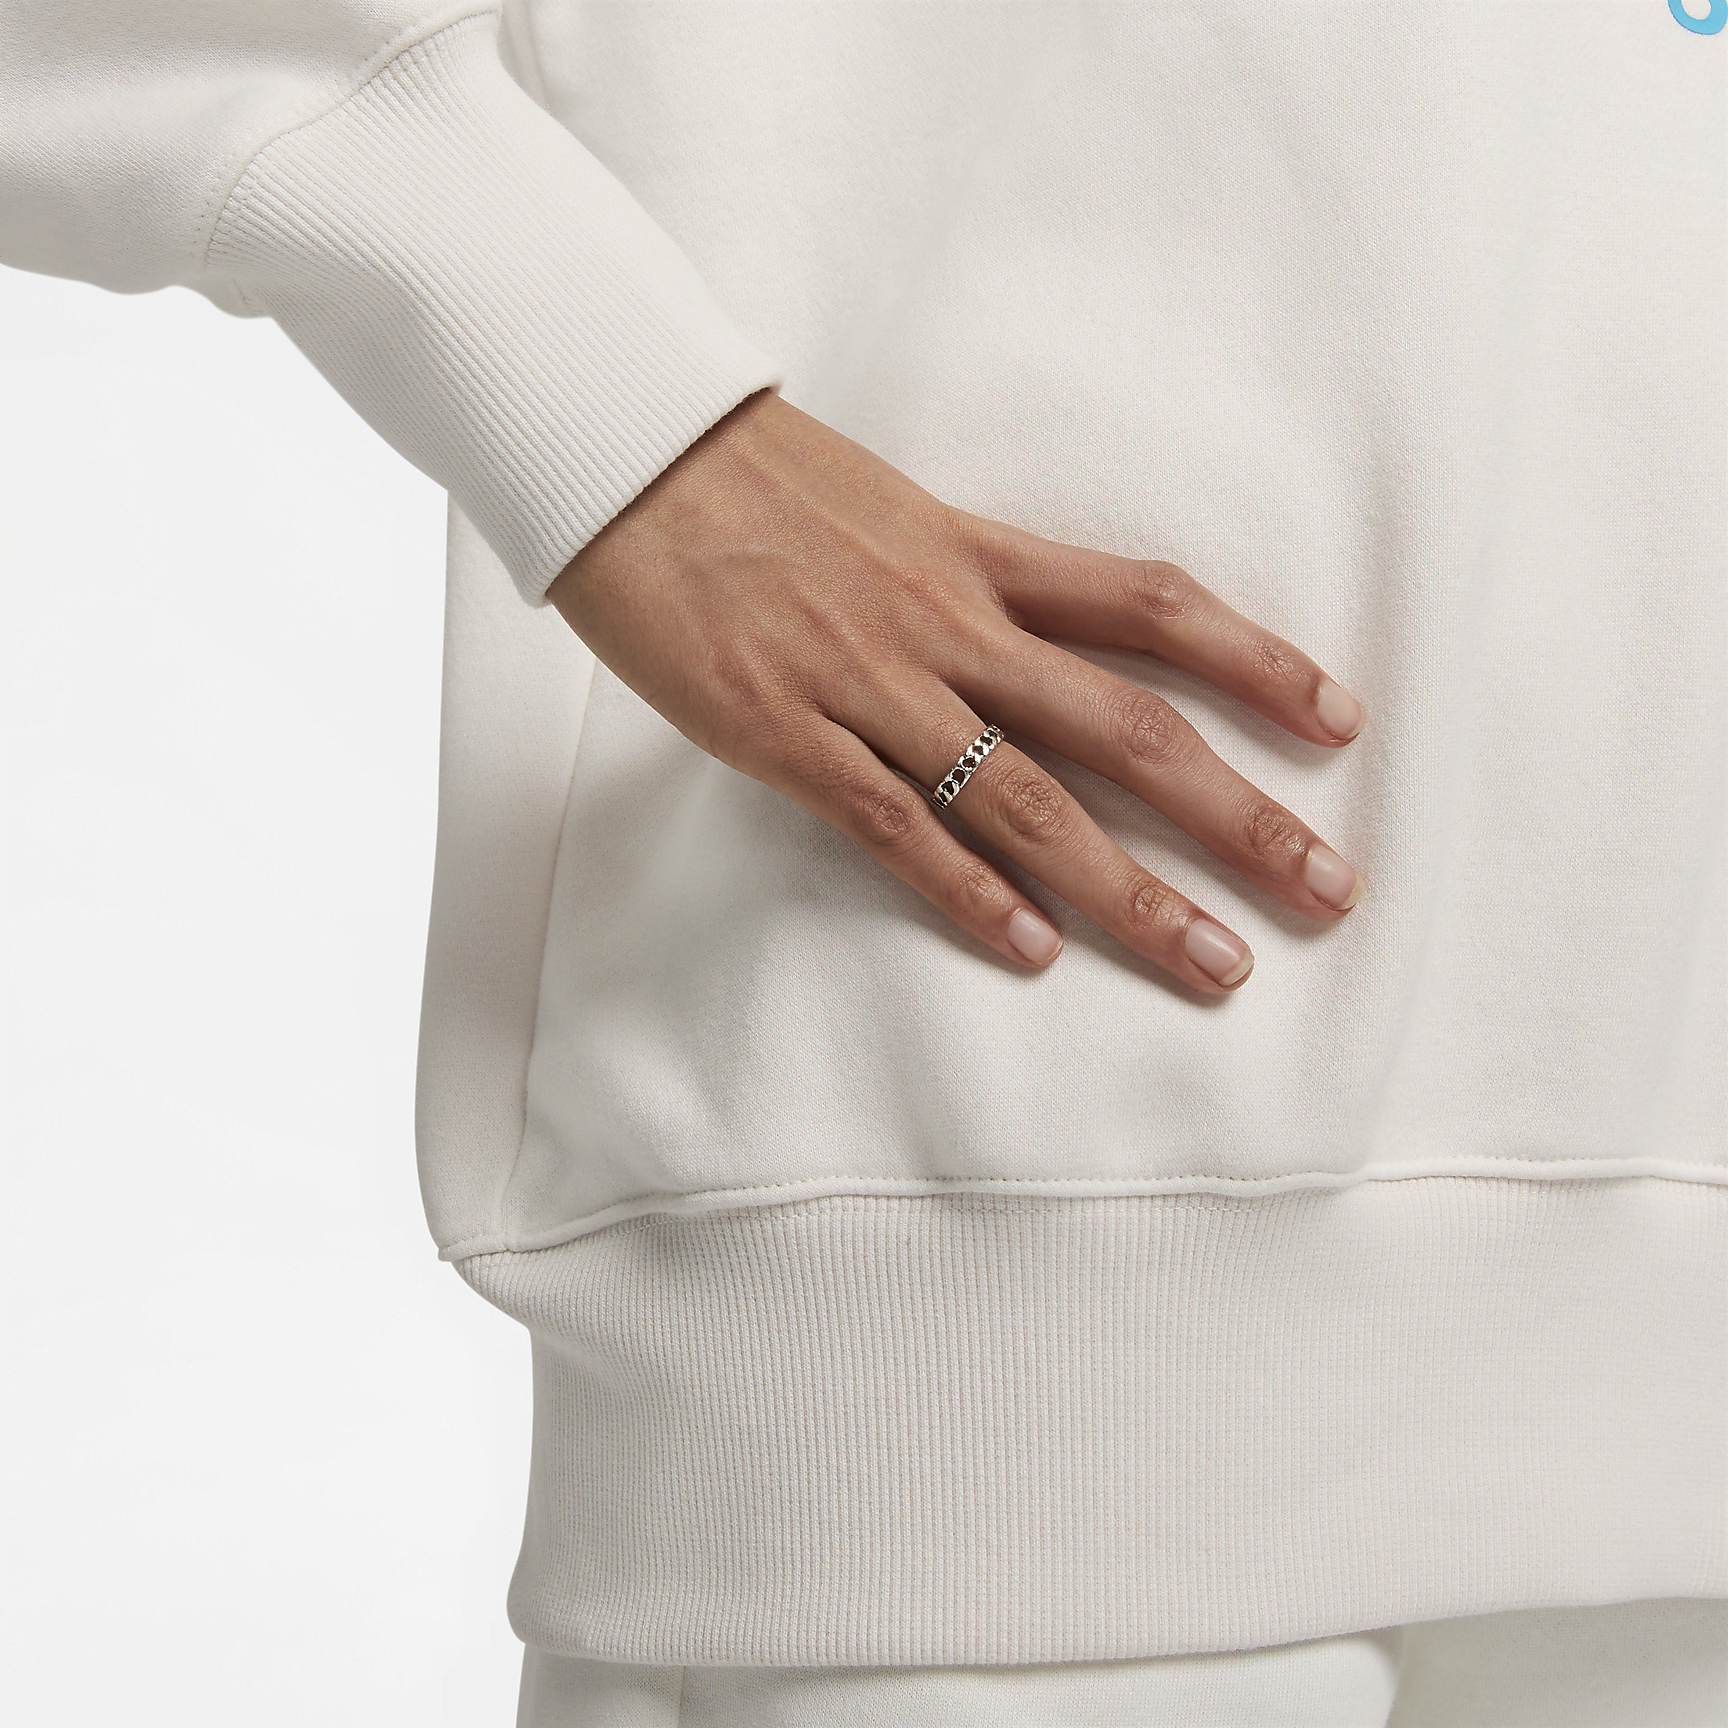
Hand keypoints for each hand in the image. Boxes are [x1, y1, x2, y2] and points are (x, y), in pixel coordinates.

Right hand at [544, 388, 1365, 993]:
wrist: (624, 452)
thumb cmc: (756, 478)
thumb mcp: (892, 507)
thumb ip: (972, 574)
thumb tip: (1036, 642)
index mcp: (979, 555)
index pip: (1152, 607)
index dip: (1257, 664)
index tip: (1341, 722)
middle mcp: (949, 621)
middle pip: (1126, 725)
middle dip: (1239, 816)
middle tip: (1330, 890)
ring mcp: (870, 681)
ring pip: (1028, 799)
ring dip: (1130, 891)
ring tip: (1215, 963)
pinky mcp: (785, 731)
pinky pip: (894, 824)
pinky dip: (967, 891)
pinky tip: (1035, 951)